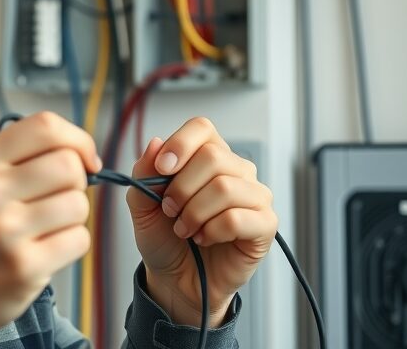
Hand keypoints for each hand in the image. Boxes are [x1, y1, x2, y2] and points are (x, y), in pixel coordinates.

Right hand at [0, 112, 101, 346]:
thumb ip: (19, 155)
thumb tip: (82, 153)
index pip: (46, 127)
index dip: (78, 140)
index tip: (84, 158)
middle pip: (69, 166)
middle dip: (75, 183)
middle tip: (55, 198)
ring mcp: (7, 229)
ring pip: (78, 204)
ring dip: (71, 217)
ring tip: (45, 227)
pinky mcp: (25, 266)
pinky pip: (78, 239)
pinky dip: (70, 244)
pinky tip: (45, 248)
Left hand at [126, 117, 276, 327]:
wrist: (175, 278)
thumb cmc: (164, 237)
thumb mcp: (141, 204)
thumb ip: (144, 173)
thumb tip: (155, 143)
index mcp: (208, 156)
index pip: (202, 128)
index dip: (180, 144)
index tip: (161, 169)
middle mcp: (237, 170)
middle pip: (213, 157)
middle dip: (181, 188)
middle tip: (170, 210)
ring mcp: (255, 196)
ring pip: (225, 187)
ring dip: (194, 212)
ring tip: (184, 229)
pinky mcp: (265, 225)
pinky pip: (237, 218)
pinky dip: (211, 231)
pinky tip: (204, 238)